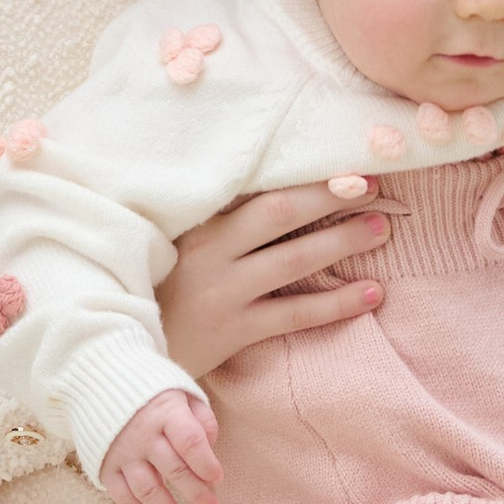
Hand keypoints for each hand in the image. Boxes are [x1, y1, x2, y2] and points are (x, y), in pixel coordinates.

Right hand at [100, 390, 221, 503]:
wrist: (98, 381)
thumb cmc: (151, 390)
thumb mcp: (181, 391)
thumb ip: (202, 418)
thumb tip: (212, 450)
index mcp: (165, 411)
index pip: (190, 441)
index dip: (206, 463)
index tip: (218, 478)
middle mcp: (142, 433)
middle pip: (174, 469)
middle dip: (196, 494)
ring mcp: (122, 451)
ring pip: (148, 489)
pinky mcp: (105, 464)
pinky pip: (121, 494)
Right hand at [157, 182, 385, 379]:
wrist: (121, 343)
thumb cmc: (154, 281)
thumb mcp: (170, 236)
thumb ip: (210, 210)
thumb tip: (265, 176)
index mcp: (195, 220)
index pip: (256, 186)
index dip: (303, 173)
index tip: (344, 160)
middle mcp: (211, 251)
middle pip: (280, 213)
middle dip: (330, 196)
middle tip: (375, 184)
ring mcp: (225, 293)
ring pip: (293, 262)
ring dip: (342, 242)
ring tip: (382, 229)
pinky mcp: (235, 331)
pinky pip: (295, 314)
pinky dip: (336, 303)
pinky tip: (372, 292)